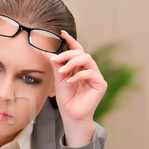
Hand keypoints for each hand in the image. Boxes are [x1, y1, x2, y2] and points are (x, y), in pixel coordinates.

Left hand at [44, 31, 106, 145]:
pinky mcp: (100, 84)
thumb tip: (48, 53)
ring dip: (72, 63)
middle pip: (82, 53)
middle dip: (68, 54)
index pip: (77, 50)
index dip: (71, 41)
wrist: (71, 115)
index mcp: (80, 67)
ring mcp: (96, 76)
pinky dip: (78, 76)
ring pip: (87, 60)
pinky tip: (70, 82)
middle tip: (56, 60)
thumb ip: (56, 66)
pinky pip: (90, 74)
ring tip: (62, 71)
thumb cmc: (66, 98)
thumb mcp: (59, 80)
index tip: (62, 33)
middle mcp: (90, 69)